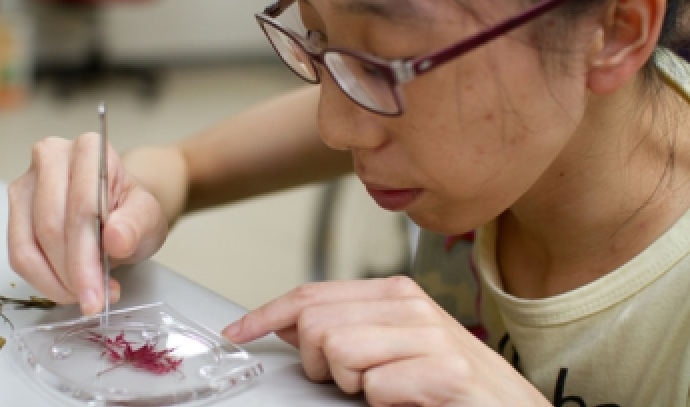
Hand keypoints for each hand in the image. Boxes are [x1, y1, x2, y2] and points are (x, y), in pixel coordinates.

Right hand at [7, 134, 169, 315]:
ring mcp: (26, 182)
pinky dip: (42, 280)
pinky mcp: (14, 210)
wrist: (117, 211)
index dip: (88, 257)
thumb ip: (137, 224)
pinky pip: (18, 254)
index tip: (100, 293)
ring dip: (55, 281)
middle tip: (94, 302)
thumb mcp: (149, 216)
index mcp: (89, 149)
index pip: (82, 208)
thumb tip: (116, 239)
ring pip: (28, 244)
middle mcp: (50, 156)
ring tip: (85, 297)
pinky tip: (68, 289)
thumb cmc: (131, 210)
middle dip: (72, 273)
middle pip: (51, 226)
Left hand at [223, 277, 549, 405]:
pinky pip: (377, 389)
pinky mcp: (445, 372)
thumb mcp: (393, 344)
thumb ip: (345, 327)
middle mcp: (409, 305)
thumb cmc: (450, 382)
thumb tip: (289, 322)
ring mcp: (430, 336)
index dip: (267, 314)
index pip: (312, 294)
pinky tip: (408, 401)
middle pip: (316, 324)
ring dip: (353, 386)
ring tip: (384, 390)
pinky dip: (383, 404)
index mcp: (393, 293)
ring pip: (339, 353)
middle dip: (316, 363)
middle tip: (349, 382)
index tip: (239, 332)